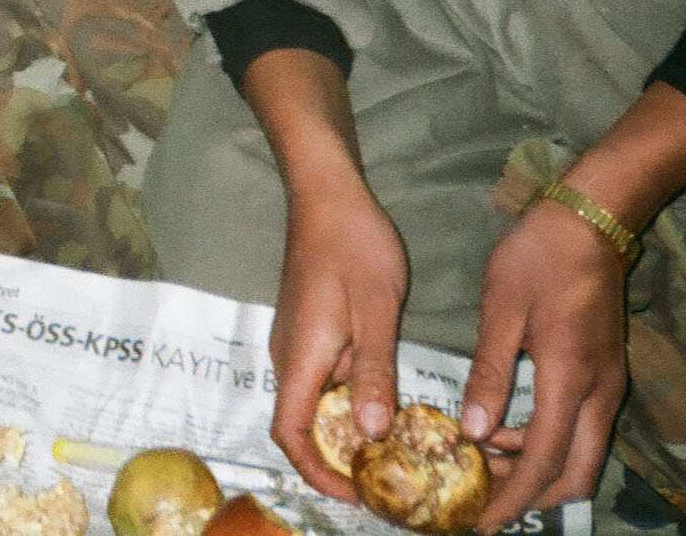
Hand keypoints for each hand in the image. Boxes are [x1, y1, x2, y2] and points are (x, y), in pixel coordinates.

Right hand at [268, 171, 411, 503]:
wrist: (327, 192)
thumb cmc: (354, 244)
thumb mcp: (377, 308)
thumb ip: (374, 371)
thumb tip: (372, 433)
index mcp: (300, 357)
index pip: (290, 434)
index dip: (318, 472)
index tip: (357, 493)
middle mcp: (288, 356)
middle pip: (300, 425)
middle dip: (339, 460)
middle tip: (391, 476)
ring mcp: (295, 341)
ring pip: (313, 402)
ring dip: (346, 430)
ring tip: (396, 445)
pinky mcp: (308, 329)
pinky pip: (322, 379)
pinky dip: (349, 402)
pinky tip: (386, 399)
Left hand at [460, 198, 628, 527]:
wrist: (591, 220)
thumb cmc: (539, 256)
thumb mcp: (501, 309)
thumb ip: (488, 373)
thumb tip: (470, 431)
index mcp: (571, 379)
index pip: (545, 461)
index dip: (513, 498)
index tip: (480, 521)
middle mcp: (600, 393)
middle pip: (575, 474)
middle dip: (530, 495)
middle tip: (479, 493)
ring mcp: (609, 386)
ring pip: (580, 455)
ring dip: (536, 467)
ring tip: (478, 455)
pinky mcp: (606, 375)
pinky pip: (581, 430)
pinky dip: (546, 442)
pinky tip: (503, 426)